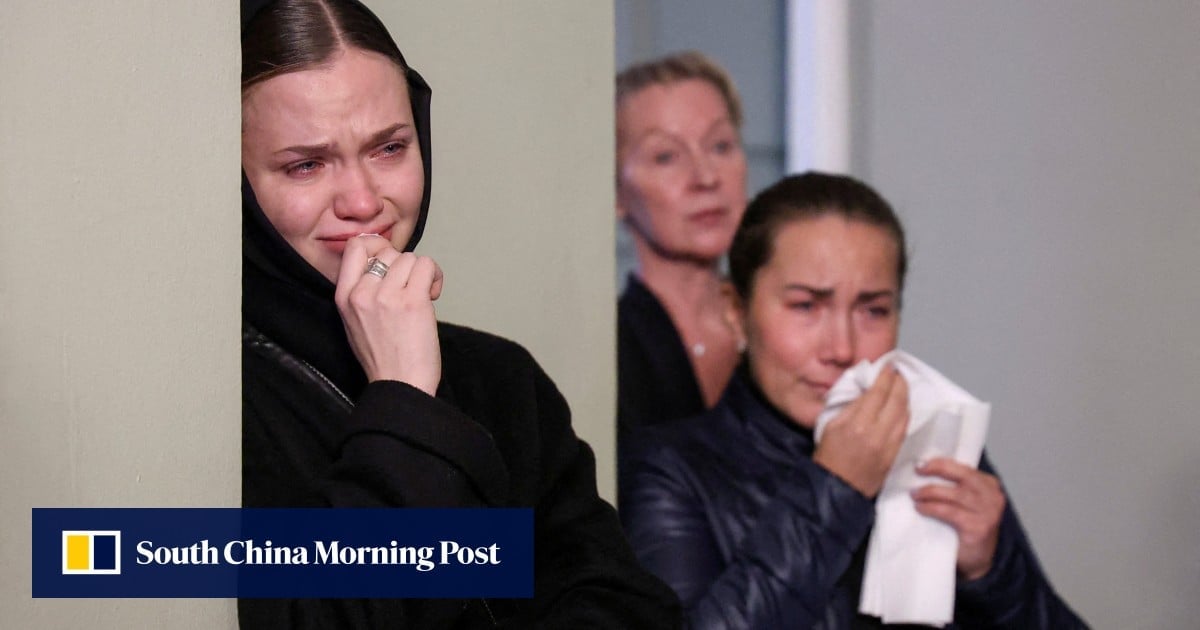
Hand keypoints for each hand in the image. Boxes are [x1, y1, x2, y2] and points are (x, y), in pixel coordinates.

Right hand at [333, 234, 443, 395]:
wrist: (399, 385)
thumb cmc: (383, 358)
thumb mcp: (355, 322)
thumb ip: (363, 292)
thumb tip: (386, 265)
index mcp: (344, 297)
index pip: (355, 247)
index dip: (377, 245)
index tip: (391, 261)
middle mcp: (362, 293)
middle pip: (388, 252)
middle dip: (404, 267)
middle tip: (411, 289)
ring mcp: (386, 296)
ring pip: (410, 258)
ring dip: (422, 273)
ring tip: (423, 296)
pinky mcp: (412, 301)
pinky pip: (427, 265)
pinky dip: (434, 276)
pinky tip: (433, 295)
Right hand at [813, 367, 909, 496]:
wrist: (837, 488)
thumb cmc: (828, 457)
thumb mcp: (830, 426)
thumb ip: (849, 407)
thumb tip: (865, 391)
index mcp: (856, 423)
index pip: (878, 392)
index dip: (885, 376)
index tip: (888, 366)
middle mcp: (876, 432)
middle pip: (896, 400)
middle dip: (900, 382)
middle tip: (898, 373)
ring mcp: (888, 445)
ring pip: (904, 413)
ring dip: (905, 397)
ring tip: (901, 387)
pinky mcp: (895, 454)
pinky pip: (905, 428)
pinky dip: (905, 414)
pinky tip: (902, 408)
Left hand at [911, 458, 1004, 580]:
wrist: (978, 559)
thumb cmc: (967, 526)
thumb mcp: (965, 501)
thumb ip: (954, 485)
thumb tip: (924, 469)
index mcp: (989, 485)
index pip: (964, 467)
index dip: (941, 463)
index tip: (921, 463)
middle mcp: (992, 496)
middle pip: (961, 475)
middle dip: (937, 470)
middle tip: (917, 471)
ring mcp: (987, 512)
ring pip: (954, 494)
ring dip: (930, 492)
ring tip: (914, 494)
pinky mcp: (977, 527)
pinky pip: (950, 512)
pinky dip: (932, 508)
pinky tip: (921, 508)